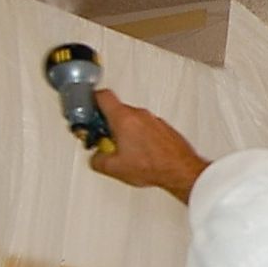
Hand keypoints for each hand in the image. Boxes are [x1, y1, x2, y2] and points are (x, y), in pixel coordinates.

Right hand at [89, 90, 209, 203]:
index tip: (87, 109)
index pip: (103, 96)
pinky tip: (139, 153)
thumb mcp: (113, 168)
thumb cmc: (153, 166)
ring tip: (123, 151)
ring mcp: (153, 120)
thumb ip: (96, 159)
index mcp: (124, 118)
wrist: (180, 170)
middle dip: (107, 124)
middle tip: (104, 139)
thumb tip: (95, 157)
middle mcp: (140, 115)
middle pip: (116, 110)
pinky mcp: (163, 128)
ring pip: (131, 119)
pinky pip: (145, 126)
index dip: (92, 100)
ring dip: (124, 131)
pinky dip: (139, 135)